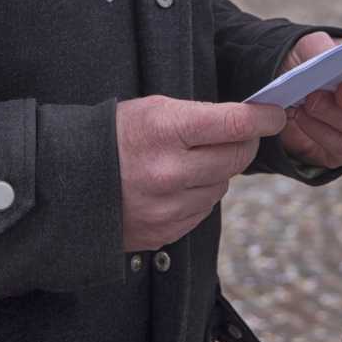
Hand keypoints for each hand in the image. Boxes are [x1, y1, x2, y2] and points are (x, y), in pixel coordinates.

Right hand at [115, 95, 285, 251]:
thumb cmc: (115, 135)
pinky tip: (178, 183)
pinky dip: (200, 195)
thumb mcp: (154, 109)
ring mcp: (167, 207)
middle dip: (244, 142)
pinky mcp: (164, 232)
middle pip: (237, 156)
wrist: (66, 179)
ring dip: (218, 171)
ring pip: (222, 185)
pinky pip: (203, 210)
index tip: (274, 113)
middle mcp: (169, 171)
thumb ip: (201, 116)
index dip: (263, 117)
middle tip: (238, 133)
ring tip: (190, 160)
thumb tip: (249, 121)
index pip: (235, 122)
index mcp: (166, 130)